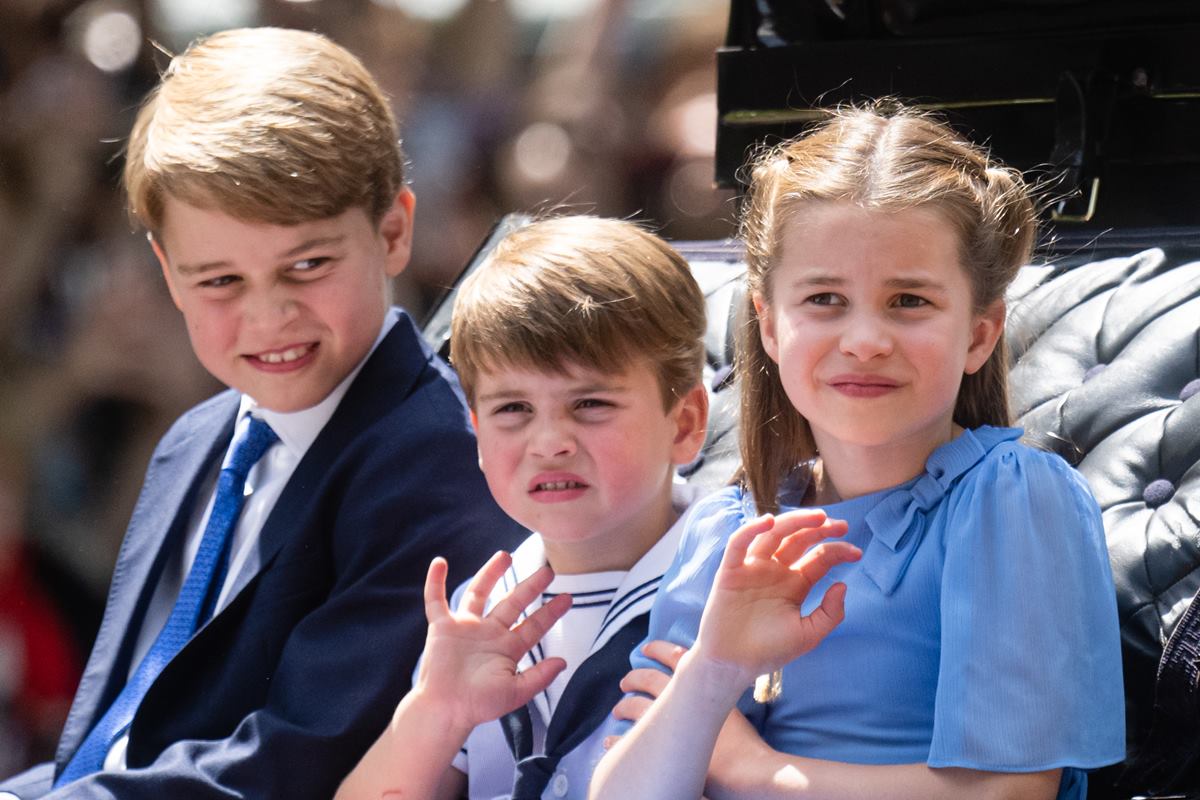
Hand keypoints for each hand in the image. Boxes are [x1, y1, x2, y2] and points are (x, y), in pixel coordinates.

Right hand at [411, 552, 570, 733]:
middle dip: (530, 586)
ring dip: (491, 573)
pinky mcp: (442, 627)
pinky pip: (436, 600)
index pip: (534, 625)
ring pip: (480, 593)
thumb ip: (539, 677)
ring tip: (505, 555)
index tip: (568, 598)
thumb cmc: (478, 705)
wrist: (446, 710)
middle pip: (512, 602)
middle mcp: (488, 633)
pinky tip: (440, 563)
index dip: (551, 612)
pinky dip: (435, 581)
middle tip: (548, 570)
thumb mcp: (515, 693)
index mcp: (507, 648)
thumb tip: (564, 662)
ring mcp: (465, 627)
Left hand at [609, 641, 770, 794]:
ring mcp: (665, 724)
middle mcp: (678, 699)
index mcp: (699, 684)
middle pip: (648, 679)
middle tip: (626, 681)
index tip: (646, 647)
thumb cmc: (745, 744)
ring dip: (623, 706)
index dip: (659, 649)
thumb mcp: (733, 709)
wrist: (745, 771)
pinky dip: (616, 739)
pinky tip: (609, 741)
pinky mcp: (657, 751)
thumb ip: (719, 694)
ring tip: (617, 710)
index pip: (674, 656)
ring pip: (634, 706)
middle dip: (635, 677)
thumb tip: (712, 685)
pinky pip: (626, 741)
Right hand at [692, 510, 859, 688]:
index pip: (819, 558)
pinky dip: (751, 529)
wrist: (733, 665)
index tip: (857, 553)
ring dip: (794, 522)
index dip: (838, 551)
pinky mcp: (730, 571)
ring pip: (773, 535)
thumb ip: (829, 613)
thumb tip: (843, 584)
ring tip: (816, 517)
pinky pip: (739, 544)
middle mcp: (775, 571)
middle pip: (799, 540)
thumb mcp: (808, 635)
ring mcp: (753, 568)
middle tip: (840, 525)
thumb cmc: (770, 651)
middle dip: (820, 529)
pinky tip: (768, 522)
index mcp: (795, 584)